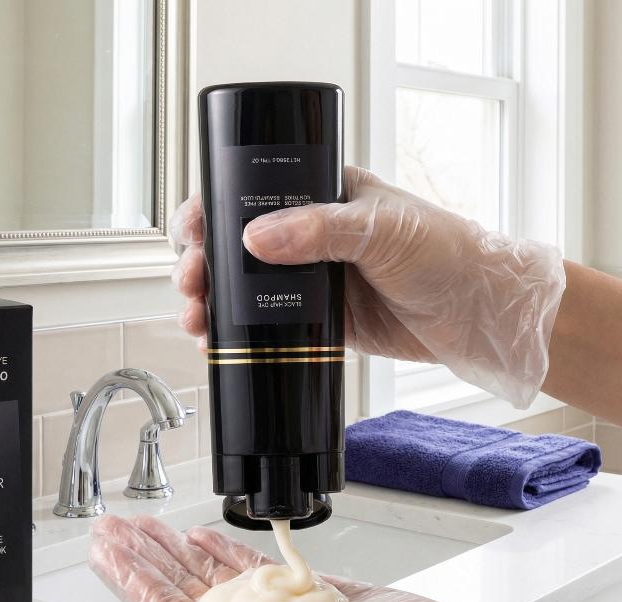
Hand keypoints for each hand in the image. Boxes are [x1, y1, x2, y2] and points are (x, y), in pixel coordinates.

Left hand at [89, 515, 543, 601]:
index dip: (132, 579)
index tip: (107, 551)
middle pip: (179, 589)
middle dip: (145, 557)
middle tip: (115, 529)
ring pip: (210, 575)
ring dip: (177, 550)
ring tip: (149, 527)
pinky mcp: (299, 594)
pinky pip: (250, 568)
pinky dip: (224, 552)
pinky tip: (203, 539)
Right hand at [171, 167, 564, 407]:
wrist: (477, 313)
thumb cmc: (446, 251)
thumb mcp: (380, 229)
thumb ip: (318, 230)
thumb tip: (255, 238)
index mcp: (322, 195)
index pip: (251, 193)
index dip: (212, 209)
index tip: (192, 229)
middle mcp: (309, 235)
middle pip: (235, 244)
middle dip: (202, 261)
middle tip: (192, 280)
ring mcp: (311, 279)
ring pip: (243, 288)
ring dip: (212, 301)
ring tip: (197, 317)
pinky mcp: (318, 319)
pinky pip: (265, 324)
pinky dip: (237, 333)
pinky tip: (219, 341)